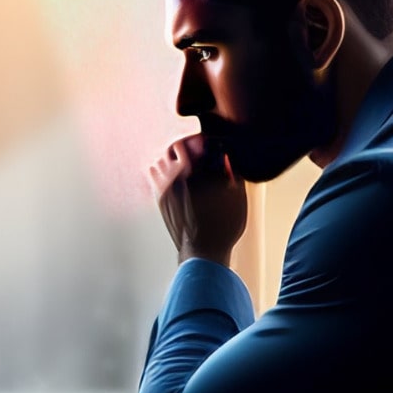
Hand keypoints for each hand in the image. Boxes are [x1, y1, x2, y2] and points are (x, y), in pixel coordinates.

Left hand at [148, 134, 247, 265]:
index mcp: (198, 173)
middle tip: (195, 150)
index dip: (200, 140)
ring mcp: (165, 188)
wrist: (203, 252)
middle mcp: (178, 177)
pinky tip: (172, 175)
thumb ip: (234, 174)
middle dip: (185, 146)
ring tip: (183, 164)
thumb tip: (226, 157)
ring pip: (162, 160)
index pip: (193, 142)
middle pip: (174, 147)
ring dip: (172, 158)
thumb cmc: (223, 228)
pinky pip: (154, 174)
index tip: (206, 143)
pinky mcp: (160, 198)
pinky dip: (161, 170)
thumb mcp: (237, 199)